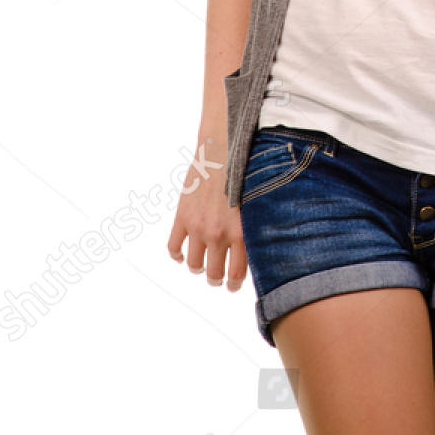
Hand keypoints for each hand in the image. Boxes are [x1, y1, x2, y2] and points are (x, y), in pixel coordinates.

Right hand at [167, 138, 247, 290]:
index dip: (234, 284)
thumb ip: (254, 230)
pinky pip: (173, 247)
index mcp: (242, 233)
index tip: (233, 285)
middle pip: (214, 274)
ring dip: (197, 268)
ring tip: (201, 265)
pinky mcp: (182, 216)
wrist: (223, 148)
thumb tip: (260, 251)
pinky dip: (177, 255)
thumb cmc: (247, 174)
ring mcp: (198, 227)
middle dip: (216, 279)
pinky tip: (182, 254)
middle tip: (218, 277)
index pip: (237, 274)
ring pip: (194, 265)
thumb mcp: (258, 205)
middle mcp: (219, 234)